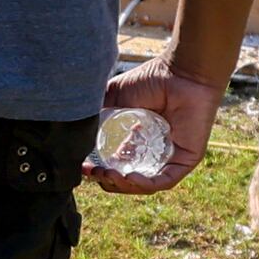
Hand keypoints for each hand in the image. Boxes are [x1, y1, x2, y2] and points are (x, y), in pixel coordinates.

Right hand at [87, 64, 217, 193]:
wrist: (181, 72)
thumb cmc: (151, 79)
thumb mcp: (112, 97)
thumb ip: (95, 113)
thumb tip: (73, 131)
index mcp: (134, 141)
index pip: (115, 166)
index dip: (97, 171)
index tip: (82, 166)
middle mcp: (151, 152)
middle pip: (127, 180)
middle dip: (107, 181)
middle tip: (93, 171)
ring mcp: (169, 158)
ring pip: (144, 185)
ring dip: (123, 186)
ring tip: (108, 175)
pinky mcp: (185, 160)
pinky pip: (164, 181)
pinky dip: (145, 184)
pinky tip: (129, 177)